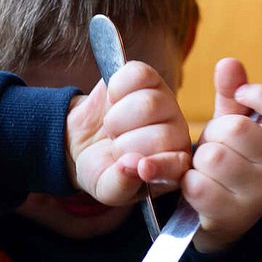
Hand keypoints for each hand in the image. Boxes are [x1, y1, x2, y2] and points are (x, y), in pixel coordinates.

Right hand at [66, 61, 191, 205]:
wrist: (83, 139)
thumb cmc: (102, 168)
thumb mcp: (106, 187)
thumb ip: (120, 185)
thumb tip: (131, 166)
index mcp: (174, 167)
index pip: (178, 164)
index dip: (159, 166)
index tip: (140, 168)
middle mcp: (176, 134)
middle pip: (161, 135)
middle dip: (125, 144)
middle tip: (114, 147)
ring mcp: (165, 102)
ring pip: (148, 104)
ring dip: (118, 118)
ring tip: (114, 127)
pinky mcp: (148, 77)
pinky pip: (137, 74)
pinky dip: (116, 88)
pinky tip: (113, 100)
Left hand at [182, 58, 261, 252]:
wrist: (223, 219)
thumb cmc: (231, 162)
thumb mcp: (234, 126)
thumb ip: (233, 94)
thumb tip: (228, 62)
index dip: (261, 95)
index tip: (241, 94)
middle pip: (236, 129)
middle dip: (216, 133)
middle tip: (218, 147)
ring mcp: (259, 195)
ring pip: (213, 156)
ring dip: (200, 160)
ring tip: (208, 169)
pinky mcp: (231, 215)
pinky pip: (197, 182)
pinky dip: (188, 181)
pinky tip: (198, 188)